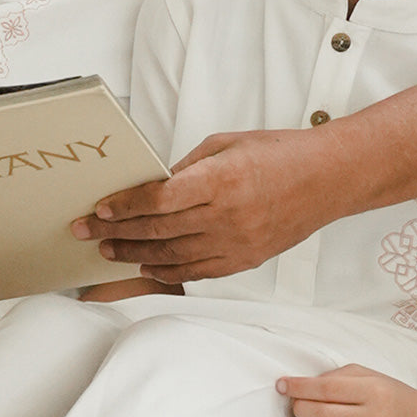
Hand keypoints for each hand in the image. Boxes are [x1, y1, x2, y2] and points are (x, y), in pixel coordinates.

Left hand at [71, 128, 332, 283]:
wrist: (329, 178)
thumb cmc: (281, 153)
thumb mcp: (226, 144)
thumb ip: (186, 167)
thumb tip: (151, 186)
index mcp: (221, 179)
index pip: (158, 200)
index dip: (123, 207)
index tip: (100, 209)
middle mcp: (227, 215)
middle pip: (158, 230)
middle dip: (116, 232)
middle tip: (87, 233)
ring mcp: (237, 242)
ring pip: (173, 256)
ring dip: (135, 256)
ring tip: (110, 252)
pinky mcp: (246, 259)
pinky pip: (198, 272)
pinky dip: (168, 271)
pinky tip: (148, 266)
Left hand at [277, 364, 416, 416]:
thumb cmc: (389, 394)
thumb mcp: (368, 375)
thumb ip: (336, 376)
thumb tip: (303, 385)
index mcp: (373, 391)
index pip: (327, 388)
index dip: (299, 386)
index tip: (282, 384)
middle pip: (320, 413)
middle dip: (299, 406)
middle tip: (295, 400)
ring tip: (306, 416)